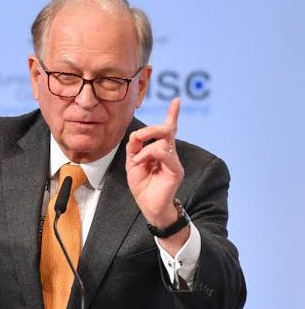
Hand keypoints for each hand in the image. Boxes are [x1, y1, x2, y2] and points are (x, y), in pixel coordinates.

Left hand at [126, 98, 183, 228]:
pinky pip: (163, 152)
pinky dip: (148, 154)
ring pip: (162, 140)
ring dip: (144, 147)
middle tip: (138, 136)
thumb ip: (134, 148)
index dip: (173, 115)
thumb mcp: (132, 164)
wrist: (149, 207)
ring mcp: (174, 161)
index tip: (176, 101)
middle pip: (166, 130)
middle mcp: (170, 154)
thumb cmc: (143, 187)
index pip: (168, 130)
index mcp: (160, 151)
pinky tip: (140, 163)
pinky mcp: (176, 169)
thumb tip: (136, 135)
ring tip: (137, 160)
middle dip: (150, 129)